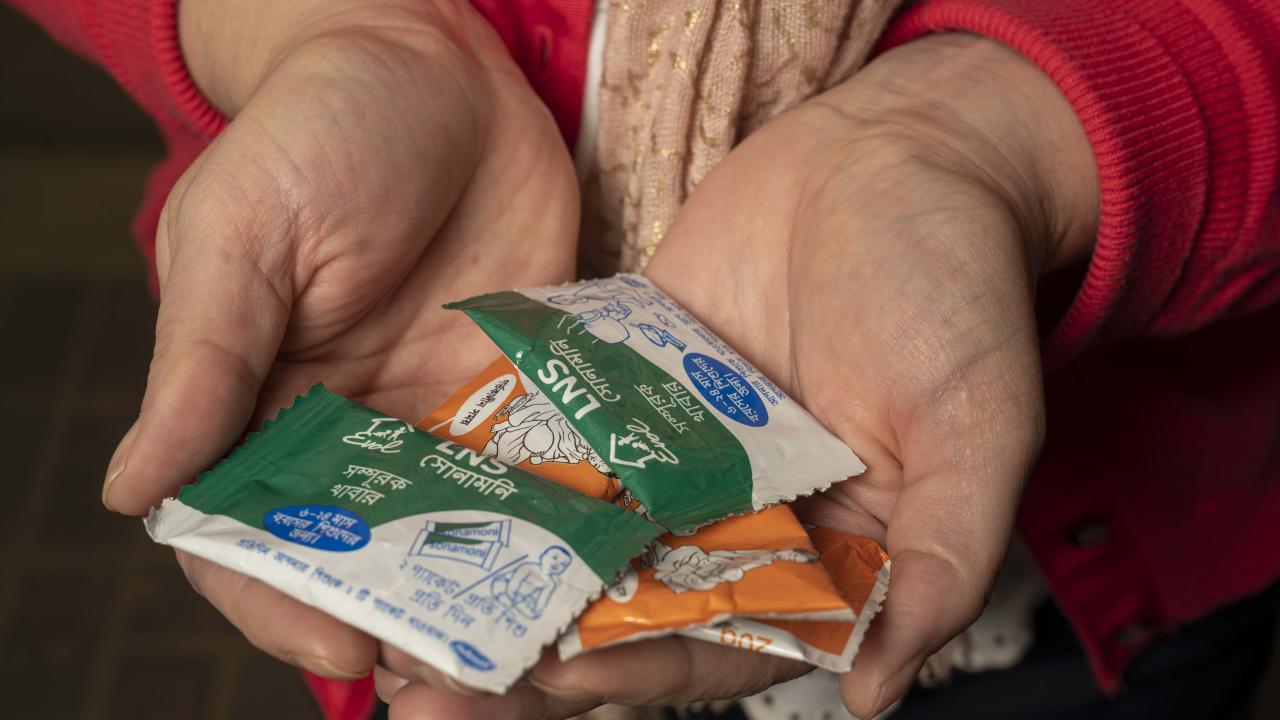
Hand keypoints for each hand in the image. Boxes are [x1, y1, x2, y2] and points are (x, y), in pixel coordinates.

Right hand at [103, 0, 577, 681]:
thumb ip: (202, 365)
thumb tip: (132, 492)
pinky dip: (555, 520)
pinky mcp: (517, 385)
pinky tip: (590, 563)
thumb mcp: (242, 237)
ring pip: (456, 531)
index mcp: (257, 405)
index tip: (345, 648)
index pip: (254, 534)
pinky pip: (534, 468)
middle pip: (367, 554)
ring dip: (487, 590)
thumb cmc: (320, 130)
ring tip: (532, 648)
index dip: (288, 601)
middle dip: (404, 618)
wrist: (439, 67)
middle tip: (458, 676)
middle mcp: (349, 427)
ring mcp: (439, 413)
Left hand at [384, 33, 1096, 717]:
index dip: (639, 670)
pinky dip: (496, 467)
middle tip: (427, 683)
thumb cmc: (957, 290)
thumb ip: (941, 560)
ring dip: (493, 574)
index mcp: (820, 554)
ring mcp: (673, 452)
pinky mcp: (627, 385)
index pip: (720, 642)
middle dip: (530, 649)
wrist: (897, 155)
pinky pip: (557, 436)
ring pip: (575, 535)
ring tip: (394, 607)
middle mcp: (736, 518)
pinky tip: (419, 487)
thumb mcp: (978, 430)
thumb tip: (878, 691)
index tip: (554, 677)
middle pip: (623, 608)